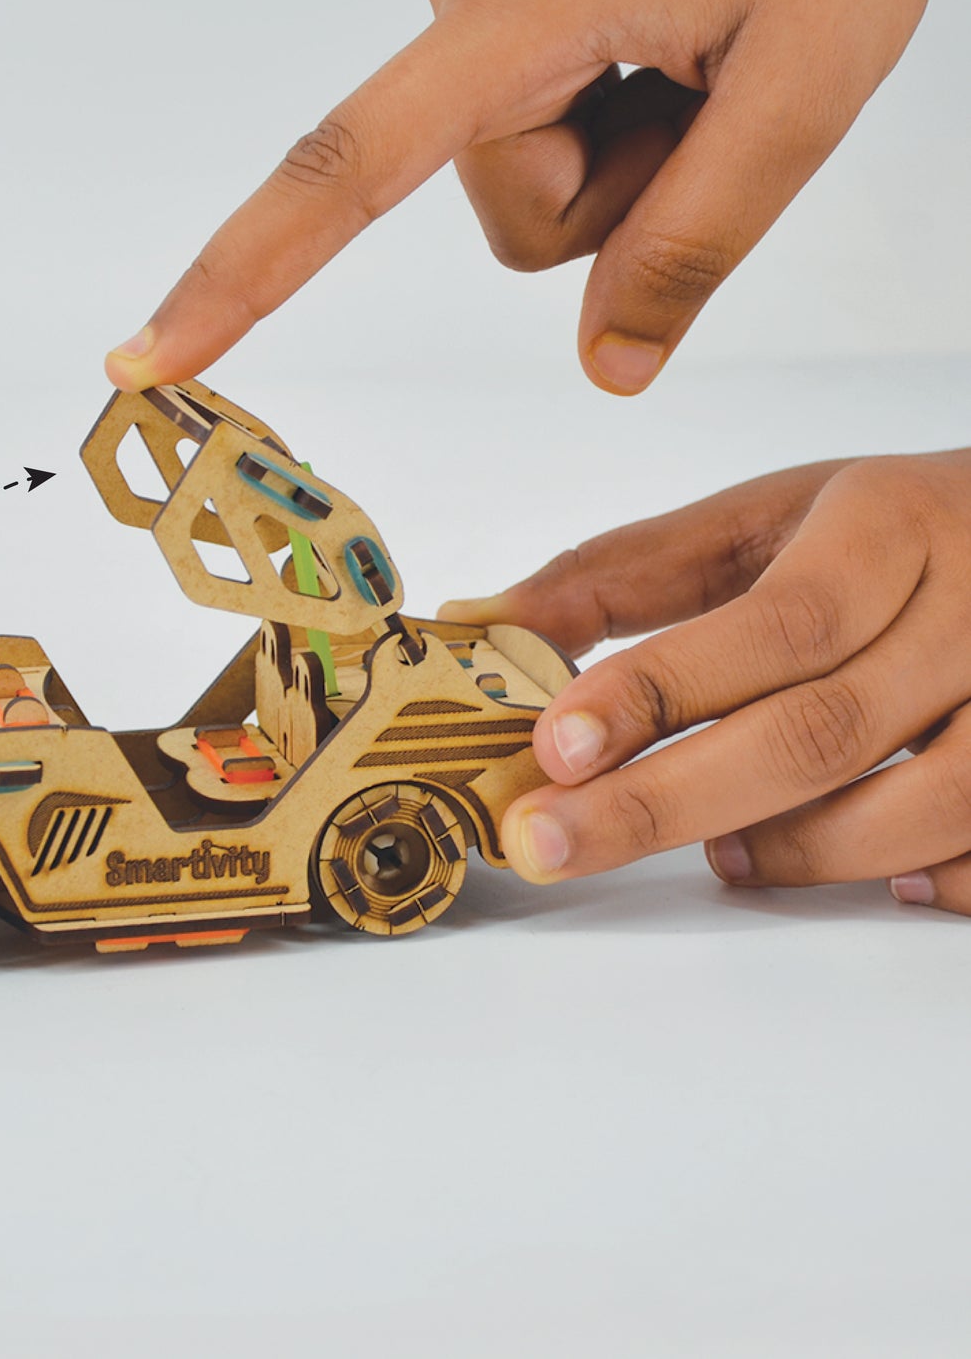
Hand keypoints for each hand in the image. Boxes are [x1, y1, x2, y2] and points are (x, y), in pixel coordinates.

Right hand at [105, 0, 950, 395]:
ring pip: (517, 161)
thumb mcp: (808, 83)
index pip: (342, 174)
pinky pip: (525, 98)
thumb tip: (606, 370)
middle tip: (713, 87)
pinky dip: (604, 93)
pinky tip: (669, 16)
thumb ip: (695, 244)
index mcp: (512, 8)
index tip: (148, 356)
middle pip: (506, 205)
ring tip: (698, 38)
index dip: (238, 281)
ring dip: (616, 141)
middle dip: (613, 190)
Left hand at [438, 450, 970, 916]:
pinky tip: (834, 866)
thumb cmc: (879, 531)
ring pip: (919, 806)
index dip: (660, 691)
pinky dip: (910, 878)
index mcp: (887, 526)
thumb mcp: (755, 521)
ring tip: (718, 856)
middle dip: (664, 802)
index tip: (555, 745)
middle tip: (549, 842)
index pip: (774, 623)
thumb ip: (620, 574)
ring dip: (793, 850)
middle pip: (820, 730)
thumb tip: (481, 621)